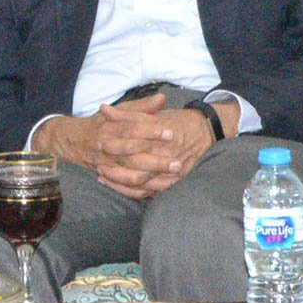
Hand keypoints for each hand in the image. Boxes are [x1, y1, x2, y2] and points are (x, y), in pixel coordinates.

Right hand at [33, 93, 184, 199]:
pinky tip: (161, 188)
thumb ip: (140, 107)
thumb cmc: (99, 124)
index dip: (150, 131)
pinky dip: (143, 190)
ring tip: (173, 177)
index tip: (170, 132)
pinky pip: (126, 188)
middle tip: (178, 162)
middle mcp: (106, 149)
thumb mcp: (117, 111)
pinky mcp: (108, 178)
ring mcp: (106, 166)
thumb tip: (161, 98)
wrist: (72, 141)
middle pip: (133, 157)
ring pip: (130, 176)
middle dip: (156, 161)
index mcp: (109, 129)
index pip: (131, 130)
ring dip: (152, 178)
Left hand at [94, 97, 222, 196]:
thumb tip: (104, 109)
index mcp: (163, 136)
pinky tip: (117, 186)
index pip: (136, 142)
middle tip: (96, 163)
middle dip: (115, 165)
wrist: (205, 131)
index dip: (116, 144)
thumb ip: (129, 114)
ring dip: (119, 181)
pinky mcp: (173, 182)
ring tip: (102, 175)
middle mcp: (168, 155)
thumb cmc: (176, 121)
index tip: (99, 142)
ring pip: (141, 181)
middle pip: (137, 165)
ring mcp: (172, 171)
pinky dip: (131, 191)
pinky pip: (149, 192)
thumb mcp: (153, 115)